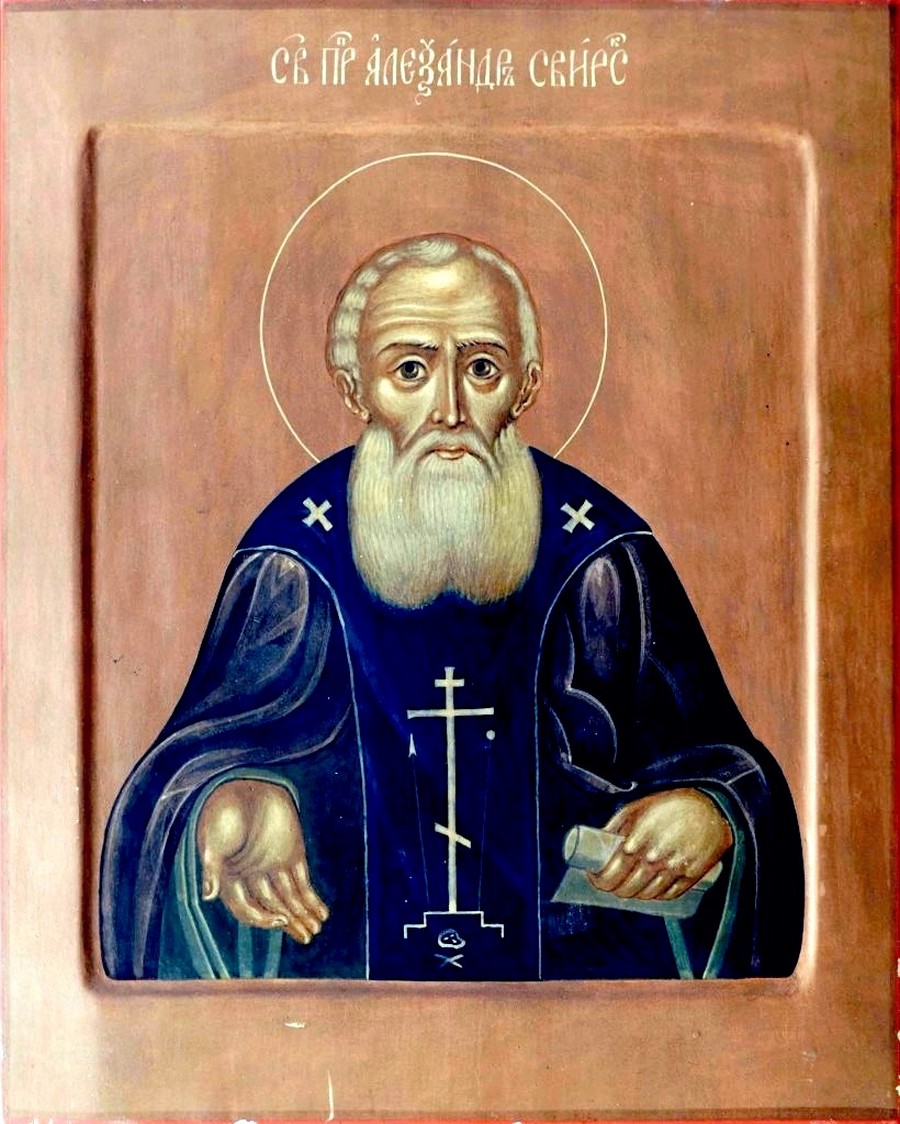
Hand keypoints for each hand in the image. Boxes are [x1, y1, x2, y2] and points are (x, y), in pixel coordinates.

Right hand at [197, 779, 328, 944]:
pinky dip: (312, 898)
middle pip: (272, 908)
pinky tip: (322, 913)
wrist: (246, 785)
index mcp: (231, 880)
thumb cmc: (223, 814)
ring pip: (290, 899)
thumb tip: (208, 895)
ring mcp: (273, 867)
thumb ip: (212, 868)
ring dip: (303, 915)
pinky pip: (303, 882)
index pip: (247, 909)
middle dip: (289, 923)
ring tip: (316, 930)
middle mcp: (253, 879)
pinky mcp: (292, 854)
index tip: (281, 918)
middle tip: (308, 936)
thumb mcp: (214, 840)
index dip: (263, 918)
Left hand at [588, 788, 732, 900]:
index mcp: (637, 840)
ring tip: (628, 886)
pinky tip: (650, 888)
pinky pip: (668, 895)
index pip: (611, 873)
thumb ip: (616, 826)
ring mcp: (674, 870)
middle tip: (610, 884)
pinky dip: (657, 896)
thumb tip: (598, 842)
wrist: (710, 808)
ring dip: (634, 894)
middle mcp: (655, 858)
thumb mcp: (636, 808)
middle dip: (614, 889)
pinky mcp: (691, 877)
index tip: (595, 878)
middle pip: (627, 889)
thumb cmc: (669, 805)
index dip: (599, 880)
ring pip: (647, 895)